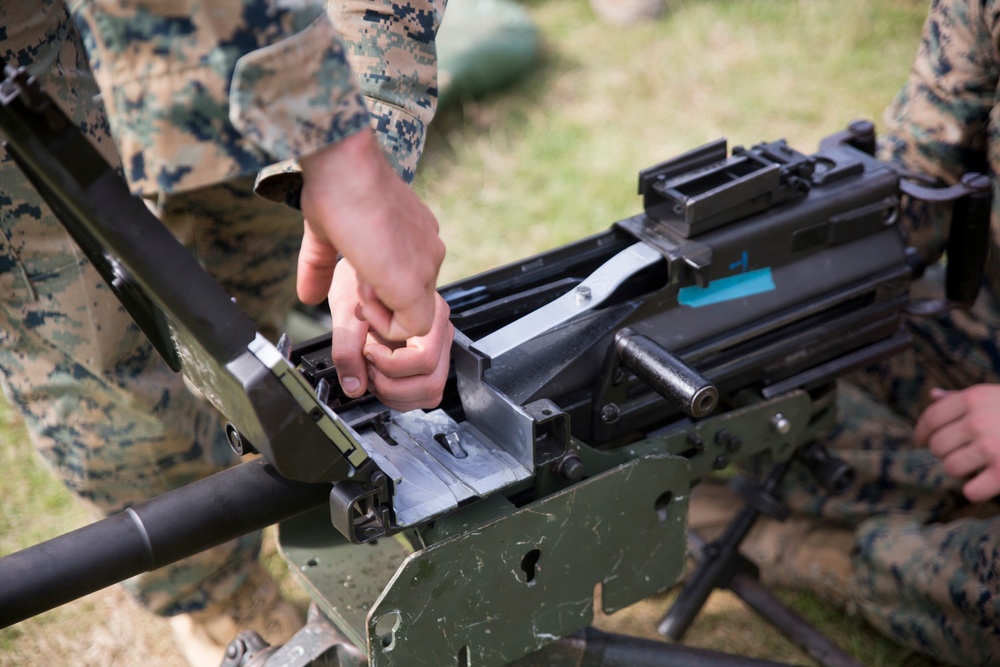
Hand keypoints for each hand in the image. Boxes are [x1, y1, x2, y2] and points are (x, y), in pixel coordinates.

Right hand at [297, 127, 444, 340]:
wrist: (346, 167)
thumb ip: (322, 268)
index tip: (358, 284)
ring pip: (414, 315)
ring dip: (380, 310)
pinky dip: (385, 324)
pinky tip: (364, 298)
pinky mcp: (414, 283)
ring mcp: (426, 266)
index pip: (408, 280)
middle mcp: (428, 250)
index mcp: (414, 235)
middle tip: (357, 285)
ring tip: (360, 280)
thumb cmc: (337, 185)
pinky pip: (412, 326)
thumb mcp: (328, 234)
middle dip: (380, 303)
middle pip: (413, 300)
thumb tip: (308, 295)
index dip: (382, 292)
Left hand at [328, 259, 452, 410]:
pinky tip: (381, 372)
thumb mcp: (345, 309)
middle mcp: (441, 327)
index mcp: (431, 312)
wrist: (364, 253)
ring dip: (397, 392)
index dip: (389, 364)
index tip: (367, 349)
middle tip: (368, 368)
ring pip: (432, 390)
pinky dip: (401, 390)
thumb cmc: (358, 274)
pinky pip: (427, 385)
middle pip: (432, 382)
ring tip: (373, 371)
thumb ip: (347, 348)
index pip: (423, 360)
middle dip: (392, 385)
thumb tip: (354, 385)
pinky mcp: (430, 350)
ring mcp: (439, 341)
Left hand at [914, 384, 999, 502]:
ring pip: (950, 467)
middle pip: (937, 445)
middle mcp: (977, 421)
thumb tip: (934, 395)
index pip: (930, 418)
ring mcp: (990, 448)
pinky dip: (977, 490)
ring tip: (979, 465)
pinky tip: (988, 482)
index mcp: (973, 398)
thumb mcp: (996, 395)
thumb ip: (964, 397)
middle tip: (964, 453)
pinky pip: (970, 490)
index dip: (921, 432)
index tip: (920, 440)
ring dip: (962, 470)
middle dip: (946, 451)